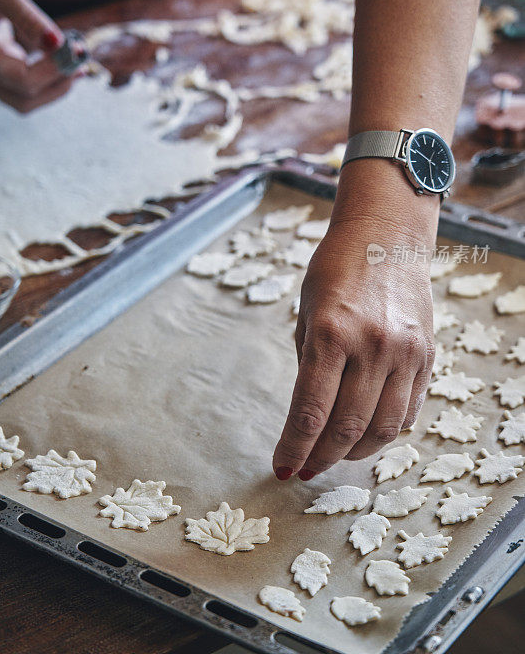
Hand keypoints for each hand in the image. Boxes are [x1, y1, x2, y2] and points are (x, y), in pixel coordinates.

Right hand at [0, 0, 75, 111]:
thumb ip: (25, 16)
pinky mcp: (2, 72)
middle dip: (57, 84)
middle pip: (23, 100)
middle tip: (80, 60)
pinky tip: (68, 65)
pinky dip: (49, 82)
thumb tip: (56, 42)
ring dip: (56, 88)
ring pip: (26, 101)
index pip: (19, 78)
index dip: (51, 71)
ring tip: (79, 65)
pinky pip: (26, 90)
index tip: (74, 51)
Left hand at [273, 162, 436, 479]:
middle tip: (306, 470)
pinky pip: (409, 409)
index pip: (310, 412)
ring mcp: (405, 352)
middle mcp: (372, 345)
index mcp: (331, 333)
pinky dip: (386, 430)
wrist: (387, 237)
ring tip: (336, 458)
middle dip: (321, 458)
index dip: (294, 448)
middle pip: (346, 428)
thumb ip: (310, 364)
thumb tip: (309, 416)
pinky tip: (367, 433)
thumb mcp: (307, 312)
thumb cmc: (336, 269)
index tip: (282, 469)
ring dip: (355, 453)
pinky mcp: (426, 355)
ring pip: (383, 428)